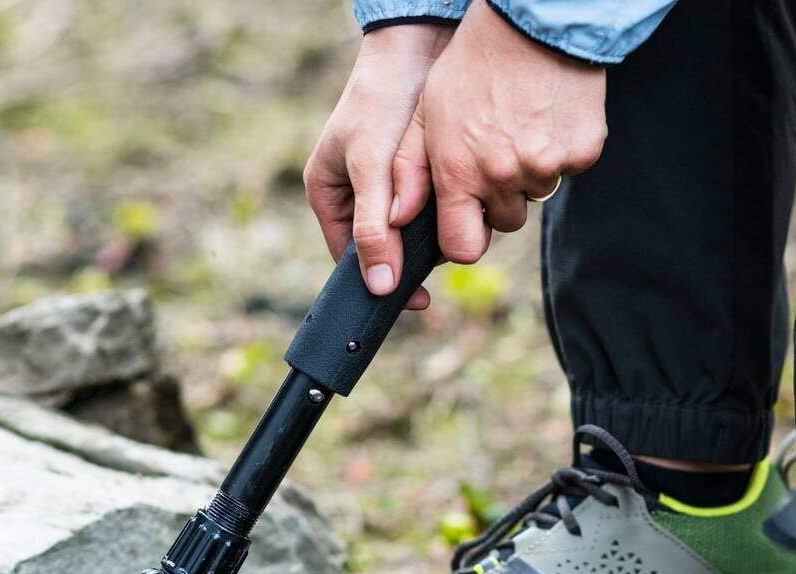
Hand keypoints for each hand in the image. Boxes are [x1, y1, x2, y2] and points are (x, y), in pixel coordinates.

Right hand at [304, 24, 452, 305]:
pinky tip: (466, 206)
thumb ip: (373, 227)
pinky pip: (432, 210)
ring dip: (436, 234)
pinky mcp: (416, 178)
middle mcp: (355, 197)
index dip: (382, 281)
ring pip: (412, 233)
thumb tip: (378, 286)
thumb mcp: (371, 168)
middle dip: (414, 255)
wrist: (416, 52)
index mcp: (329, 197)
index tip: (418, 299)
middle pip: (385, 249)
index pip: (351, 259)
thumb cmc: (381, 104)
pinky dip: (447, 212)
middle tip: (447, 255)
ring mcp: (386, 188)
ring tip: (457, 224)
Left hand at [390, 1, 606, 263]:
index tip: (465, 219)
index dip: (463, 237)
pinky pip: (567, 170)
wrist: (531, 22)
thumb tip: (397, 220)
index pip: (462, 247)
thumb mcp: (426, 114)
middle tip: (495, 153)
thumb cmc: (470, 66)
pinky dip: (559, 152)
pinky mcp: (582, 154)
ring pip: (536, 194)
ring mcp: (546, 167)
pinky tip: (546, 118)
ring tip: (520, 126)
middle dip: (498, 199)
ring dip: (529, 172)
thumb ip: (409, 171)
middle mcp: (503, 177)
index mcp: (460, 173)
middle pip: (505, 221)